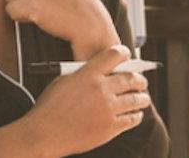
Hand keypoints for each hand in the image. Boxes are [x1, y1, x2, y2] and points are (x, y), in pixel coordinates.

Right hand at [0, 46, 151, 156]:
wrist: (45, 133)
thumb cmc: (50, 109)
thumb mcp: (63, 81)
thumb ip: (83, 74)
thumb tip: (99, 73)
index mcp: (89, 74)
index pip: (115, 56)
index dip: (124, 54)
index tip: (127, 56)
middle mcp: (102, 90)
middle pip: (131, 78)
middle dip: (139, 79)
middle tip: (141, 81)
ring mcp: (108, 109)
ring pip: (135, 100)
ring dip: (142, 98)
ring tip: (143, 98)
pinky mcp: (110, 127)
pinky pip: (131, 119)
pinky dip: (136, 116)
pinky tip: (136, 115)